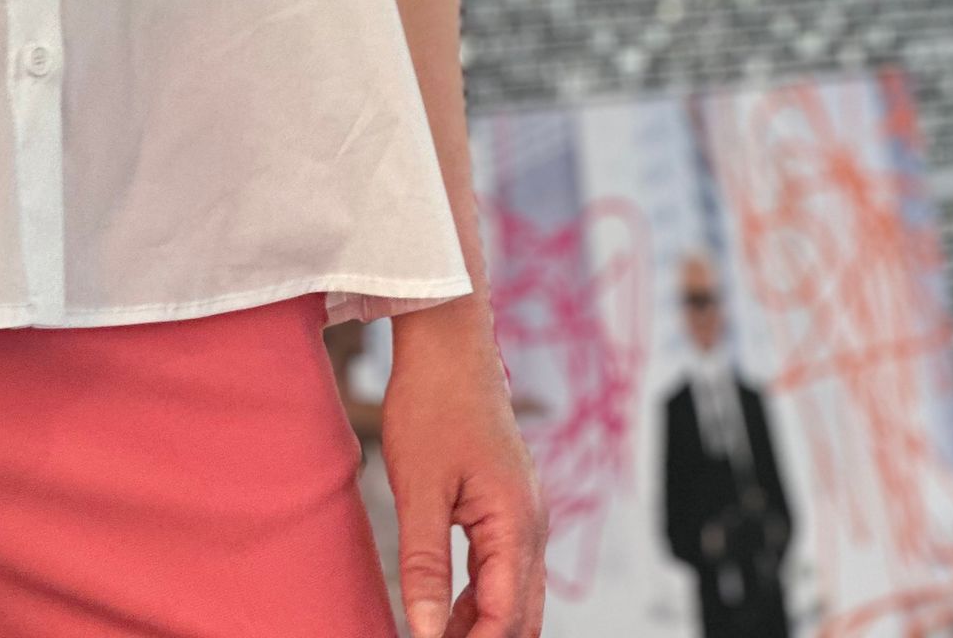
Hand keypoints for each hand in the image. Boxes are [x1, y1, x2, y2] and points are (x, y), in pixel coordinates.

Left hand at [385, 301, 546, 637]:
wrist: (448, 344)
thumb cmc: (432, 405)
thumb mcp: (420, 490)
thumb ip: (425, 566)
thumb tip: (424, 633)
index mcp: (516, 523)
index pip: (504, 617)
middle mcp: (532, 524)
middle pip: (521, 615)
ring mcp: (524, 514)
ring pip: (514, 595)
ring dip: (480, 627)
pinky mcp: (508, 505)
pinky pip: (503, 569)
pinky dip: (478, 600)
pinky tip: (445, 614)